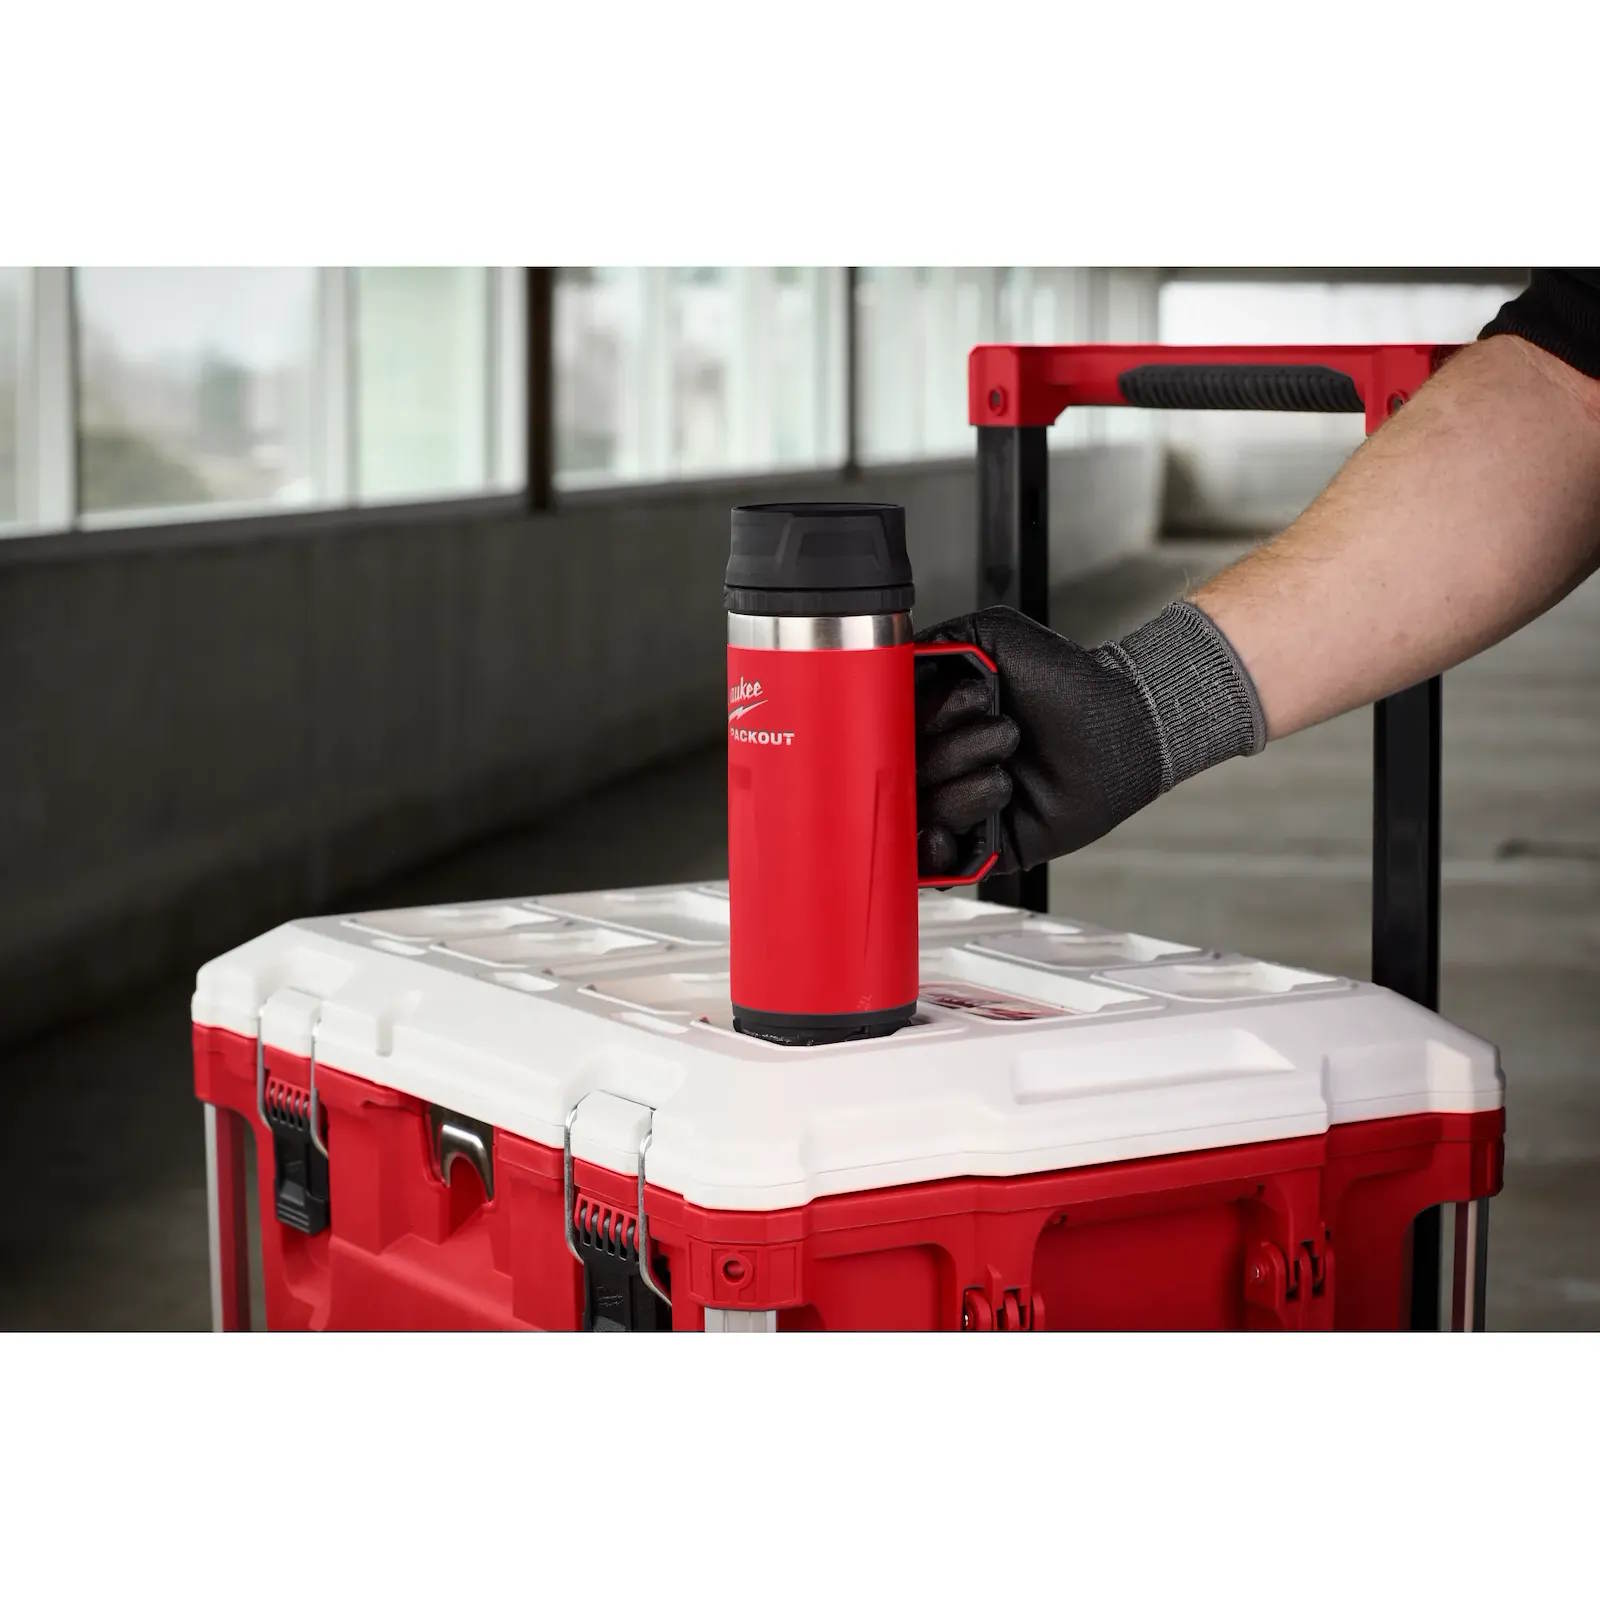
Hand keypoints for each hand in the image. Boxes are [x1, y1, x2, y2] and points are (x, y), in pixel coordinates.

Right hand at [915, 606, 1166, 876]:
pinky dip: (934, 852)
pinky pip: (939, 865)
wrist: (1120, 726)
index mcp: (938, 722)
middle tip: (1004, 732)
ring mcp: (962, 806)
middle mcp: (944, 763)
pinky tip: (947, 834)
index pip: (888, 733)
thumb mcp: (997, 636)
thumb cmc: (1068, 681)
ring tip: (1006, 776)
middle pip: (903, 775)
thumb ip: (941, 642)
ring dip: (962, 793)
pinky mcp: (985, 845)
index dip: (914, 724)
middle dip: (951, 753)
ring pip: (920, 815)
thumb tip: (891, 659)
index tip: (955, 707)